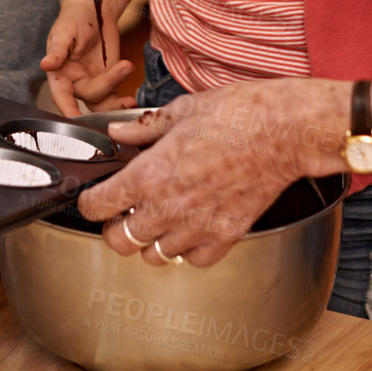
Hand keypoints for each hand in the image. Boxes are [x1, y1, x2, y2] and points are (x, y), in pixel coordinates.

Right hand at [40, 0, 132, 117]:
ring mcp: (94, 84)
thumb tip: (45, 65)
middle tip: (124, 66)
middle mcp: (75, 83)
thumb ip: (57, 50)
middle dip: (107, 84)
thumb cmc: (73, 20)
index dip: (68, 110)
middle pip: (90, 96)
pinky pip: (115, 98)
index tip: (76, 120)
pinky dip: (124, 101)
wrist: (94, 11)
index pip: (61, 96)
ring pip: (103, 102)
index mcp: (60, 75)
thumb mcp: (64, 32)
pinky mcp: (110, 81)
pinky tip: (133, 100)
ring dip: (117, 99)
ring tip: (129, 75)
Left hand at [75, 79, 345, 267]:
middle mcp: (169, 206)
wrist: (284, 130)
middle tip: (121, 212)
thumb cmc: (238, 113)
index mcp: (151, 173)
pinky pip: (191, 260)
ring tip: (157, 217)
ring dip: (149, 240)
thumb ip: (144, 128)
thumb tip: (119, 132)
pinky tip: (189, 226)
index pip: (99, 206)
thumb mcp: (182, 110)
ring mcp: (198, 226)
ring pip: (154, 256)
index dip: (88, 203)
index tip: (92, 198)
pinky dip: (185, 249)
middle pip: (119, 242)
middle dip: (113, 228)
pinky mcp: (225, 236)